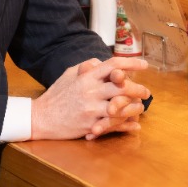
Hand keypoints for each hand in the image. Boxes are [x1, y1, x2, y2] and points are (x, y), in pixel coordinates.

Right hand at [30, 57, 149, 140]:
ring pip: (122, 107)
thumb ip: (87, 66)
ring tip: (140, 107)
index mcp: (87, 76)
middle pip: (123, 86)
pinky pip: (114, 125)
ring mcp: (92, 109)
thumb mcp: (69, 74)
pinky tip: (135, 125)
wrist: (41, 118)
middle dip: (138, 88)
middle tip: (146, 92)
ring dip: (135, 108)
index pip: (114, 65)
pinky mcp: (91, 125)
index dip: (132, 63)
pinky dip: (126, 126)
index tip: (145, 66)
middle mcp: (91, 91)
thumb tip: (102, 61)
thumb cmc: (56, 94)